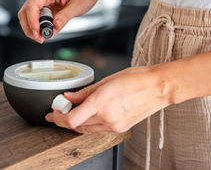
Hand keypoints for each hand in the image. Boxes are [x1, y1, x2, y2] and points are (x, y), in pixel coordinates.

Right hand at [17, 0, 110, 42]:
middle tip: (38, 38)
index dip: (32, 20)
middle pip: (26, 11)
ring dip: (31, 28)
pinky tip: (44, 34)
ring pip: (28, 16)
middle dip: (29, 26)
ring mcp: (43, 2)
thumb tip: (55, 26)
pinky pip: (36, 19)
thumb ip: (65, 16)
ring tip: (41, 38)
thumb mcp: (77, 6)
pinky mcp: (45, 8)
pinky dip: (38, 27)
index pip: (33, 5)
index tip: (37, 31)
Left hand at [45, 66, 171, 133]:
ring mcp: (114, 125)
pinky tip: (87, 117)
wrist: (158, 88)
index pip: (71, 119)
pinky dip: (89, 125)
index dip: (58, 118)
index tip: (53, 112)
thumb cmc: (137, 79)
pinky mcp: (120, 129)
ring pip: (86, 130)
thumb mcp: (107, 80)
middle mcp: (106, 117)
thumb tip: (69, 97)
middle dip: (64, 120)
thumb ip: (85, 92)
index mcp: (101, 102)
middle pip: (76, 126)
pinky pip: (98, 130)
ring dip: (76, 124)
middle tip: (58, 112)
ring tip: (71, 114)